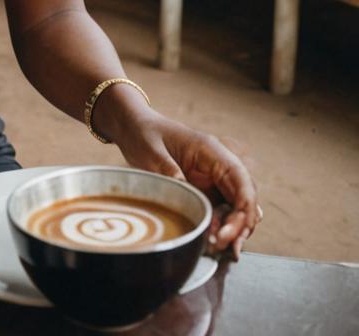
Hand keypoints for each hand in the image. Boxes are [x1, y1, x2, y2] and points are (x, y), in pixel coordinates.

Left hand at [115, 111, 259, 259]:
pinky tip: (214, 243)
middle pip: (243, 198)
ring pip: (235, 208)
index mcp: (211, 150)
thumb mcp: (152, 151)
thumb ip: (170, 170)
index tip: (233, 230)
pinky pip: (220, 211)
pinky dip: (221, 227)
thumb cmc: (144, 133)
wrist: (133, 128)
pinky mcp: (205, 190)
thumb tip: (186, 193)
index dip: (243, 207)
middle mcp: (218, 166)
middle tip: (221, 244)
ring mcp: (213, 179)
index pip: (241, 179)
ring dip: (232, 229)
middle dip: (238, 224)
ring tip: (219, 249)